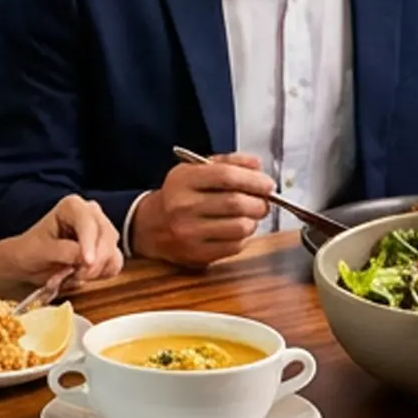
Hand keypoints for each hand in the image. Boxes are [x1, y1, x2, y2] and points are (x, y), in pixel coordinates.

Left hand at [7, 195, 122, 286]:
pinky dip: (100, 275)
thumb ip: (64, 252)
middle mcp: (92, 214)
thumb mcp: (42, 251)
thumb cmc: (31, 252)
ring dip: (95, 270)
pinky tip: (82, 274)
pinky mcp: (107, 249)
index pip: (88, 224)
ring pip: (113, 253)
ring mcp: (102, 231)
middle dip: (95, 262)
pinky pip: (114, 265)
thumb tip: (86, 259)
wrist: (29, 262)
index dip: (90, 243)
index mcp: (73, 206)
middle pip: (107, 237)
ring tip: (72, 274)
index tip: (87, 262)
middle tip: (77, 276)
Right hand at [130, 153, 273, 267]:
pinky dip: (243, 238)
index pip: (227, 176)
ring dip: (253, 221)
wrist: (150, 226)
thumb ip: (228, 163)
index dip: (254, 180)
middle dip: (260, 203)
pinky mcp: (197, 254)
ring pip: (240, 227)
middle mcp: (183, 206)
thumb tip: (256, 165)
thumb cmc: (179, 196)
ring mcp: (189, 232)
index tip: (268, 184)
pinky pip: (235, 246)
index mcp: (184, 180)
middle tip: (263, 202)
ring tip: (249, 216)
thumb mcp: (196, 171)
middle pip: (237, 203)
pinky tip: (236, 230)